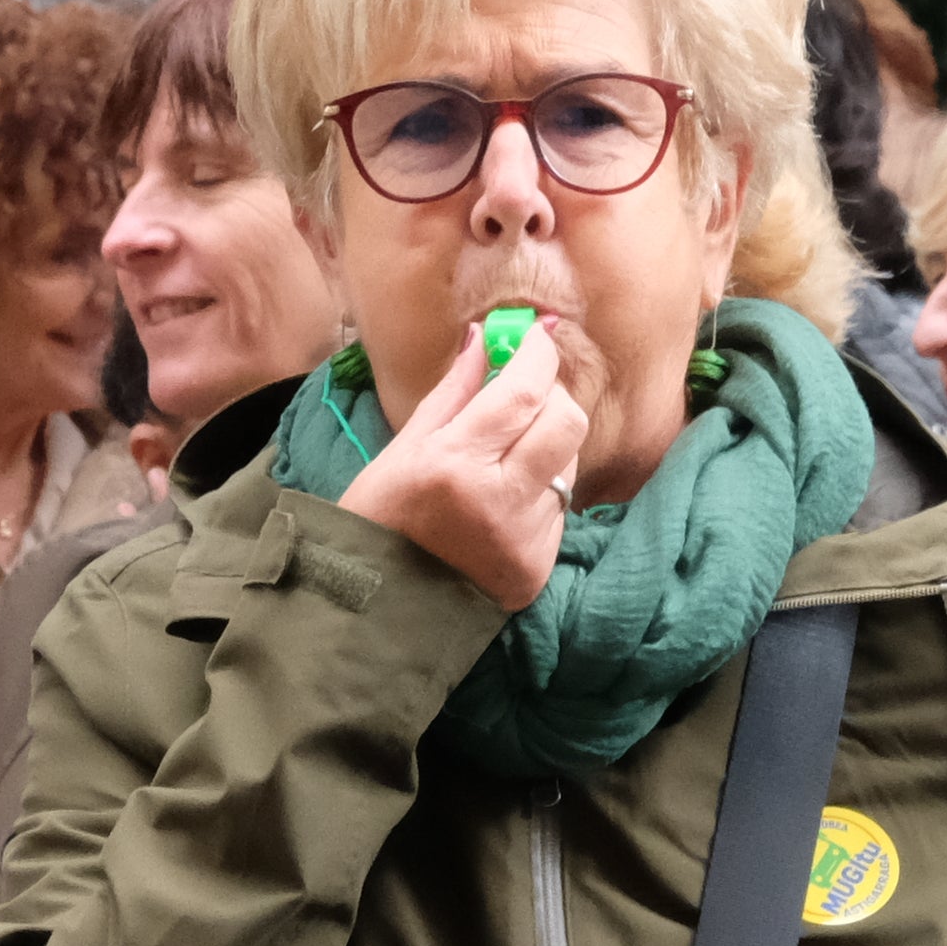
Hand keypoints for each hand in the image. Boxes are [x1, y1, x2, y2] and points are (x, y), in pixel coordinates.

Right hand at [336, 313, 593, 610]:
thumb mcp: (404, 449)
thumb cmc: (379, 520)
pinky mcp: (538, 568)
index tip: (535, 337)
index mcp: (454, 465)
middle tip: (526, 393)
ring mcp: (524, 539)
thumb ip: (455, 391)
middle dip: (553, 395)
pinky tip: (503, 503)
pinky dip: (539, 492)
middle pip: (567, 422)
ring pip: (569, 464)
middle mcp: (498, 502)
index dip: (538, 355)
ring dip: (547, 445)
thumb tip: (486, 338)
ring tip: (506, 457)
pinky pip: (558, 508)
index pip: (523, 392)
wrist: (376, 609)